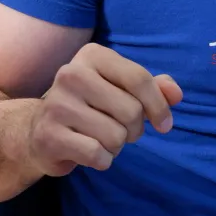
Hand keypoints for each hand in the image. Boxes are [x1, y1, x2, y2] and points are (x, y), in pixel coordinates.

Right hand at [30, 43, 181, 176]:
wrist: (39, 130)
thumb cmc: (91, 106)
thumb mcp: (121, 89)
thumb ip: (153, 87)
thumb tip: (176, 94)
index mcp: (92, 55)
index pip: (139, 79)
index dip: (159, 106)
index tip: (164, 124)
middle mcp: (71, 73)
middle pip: (131, 111)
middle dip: (134, 129)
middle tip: (119, 129)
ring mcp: (57, 104)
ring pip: (116, 136)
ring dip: (116, 146)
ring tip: (100, 138)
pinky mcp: (49, 135)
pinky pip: (98, 155)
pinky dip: (102, 160)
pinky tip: (88, 152)